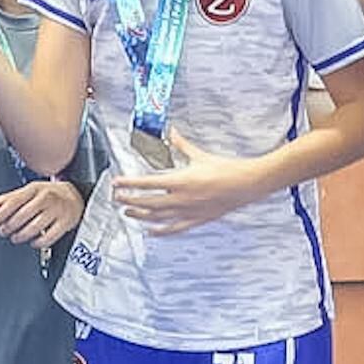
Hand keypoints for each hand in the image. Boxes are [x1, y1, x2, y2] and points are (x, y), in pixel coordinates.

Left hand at [0, 176, 84, 248]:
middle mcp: (47, 198)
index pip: (15, 200)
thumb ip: (8, 198)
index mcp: (35, 189)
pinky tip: (33, 242)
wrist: (75, 196)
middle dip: (10, 225)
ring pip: (35, 227)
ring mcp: (57, 211)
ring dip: (21, 235)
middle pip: (24, 214)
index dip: (3, 212)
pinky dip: (39, 242)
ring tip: (15, 238)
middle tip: (3, 231)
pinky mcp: (65, 223)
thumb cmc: (48, 194)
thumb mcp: (28, 191)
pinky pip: (49, 237)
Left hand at [105, 131, 259, 234]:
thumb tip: (172, 132)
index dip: (128, 184)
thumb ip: (181, 144)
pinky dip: (160, 231)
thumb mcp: (200, 155)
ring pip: (157, 217)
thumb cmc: (226, 169)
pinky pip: (174, 229)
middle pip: (147, 203)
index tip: (116, 183)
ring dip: (140, 215)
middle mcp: (181, 198)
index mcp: (180, 180)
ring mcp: (188, 211)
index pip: (146, 183)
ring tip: (128, 213)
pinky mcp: (197, 220)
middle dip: (129, 201)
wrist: (247, 184)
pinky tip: (150, 232)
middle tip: (117, 198)